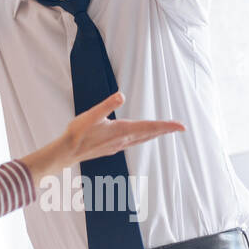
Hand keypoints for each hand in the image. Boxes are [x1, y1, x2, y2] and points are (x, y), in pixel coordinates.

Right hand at [20, 92, 184, 189]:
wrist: (67, 152)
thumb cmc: (77, 133)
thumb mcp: (91, 115)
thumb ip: (107, 105)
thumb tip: (121, 95)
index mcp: (122, 130)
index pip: (150, 127)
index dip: (167, 126)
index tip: (181, 126)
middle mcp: (123, 140)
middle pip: (150, 134)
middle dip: (165, 130)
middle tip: (180, 127)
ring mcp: (118, 145)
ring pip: (142, 139)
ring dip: (155, 134)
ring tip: (165, 131)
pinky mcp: (112, 147)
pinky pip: (134, 142)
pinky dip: (143, 138)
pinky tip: (140, 137)